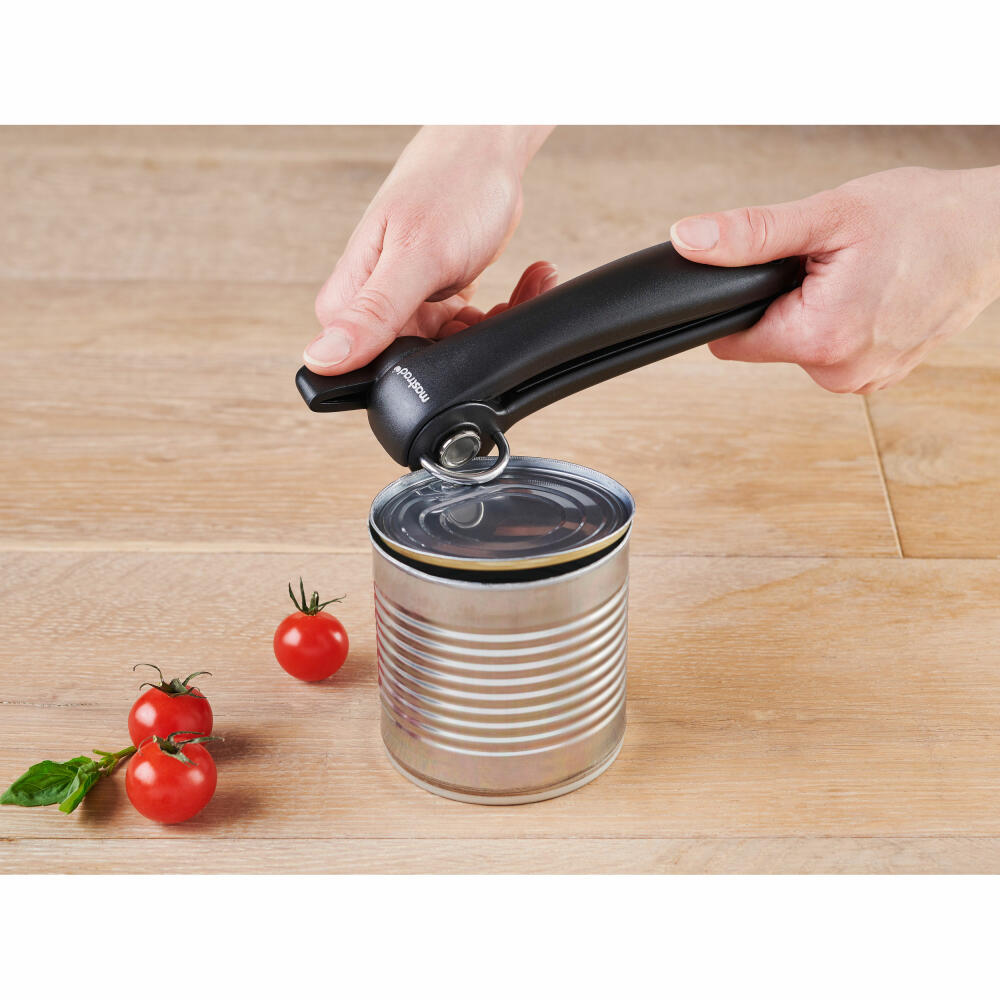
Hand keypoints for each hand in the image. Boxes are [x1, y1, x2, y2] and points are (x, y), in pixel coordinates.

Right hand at [305, 125, 552, 373]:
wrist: (487, 148)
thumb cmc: (450, 186)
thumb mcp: (416, 257)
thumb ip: (374, 312)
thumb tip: (322, 358)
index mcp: (352, 298)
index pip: (369, 367)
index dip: (420, 366)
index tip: (456, 338)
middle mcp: (374, 304)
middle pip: (420, 361)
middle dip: (470, 341)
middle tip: (500, 308)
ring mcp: (408, 302)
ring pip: (452, 347)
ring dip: (496, 322)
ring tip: (527, 285)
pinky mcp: (438, 298)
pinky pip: (470, 328)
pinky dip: (501, 311)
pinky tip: (526, 281)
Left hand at [669, 166, 999, 392]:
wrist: (995, 232)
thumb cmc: (925, 219)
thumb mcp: (828, 215)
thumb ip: (751, 234)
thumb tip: (691, 240)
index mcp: (820, 340)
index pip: (731, 341)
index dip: (739, 302)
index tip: (768, 275)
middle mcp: (840, 373)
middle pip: (769, 340)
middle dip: (785, 300)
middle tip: (831, 263)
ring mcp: (864, 380)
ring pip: (802, 344)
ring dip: (815, 309)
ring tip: (858, 274)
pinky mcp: (880, 375)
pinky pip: (834, 349)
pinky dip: (843, 320)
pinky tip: (873, 292)